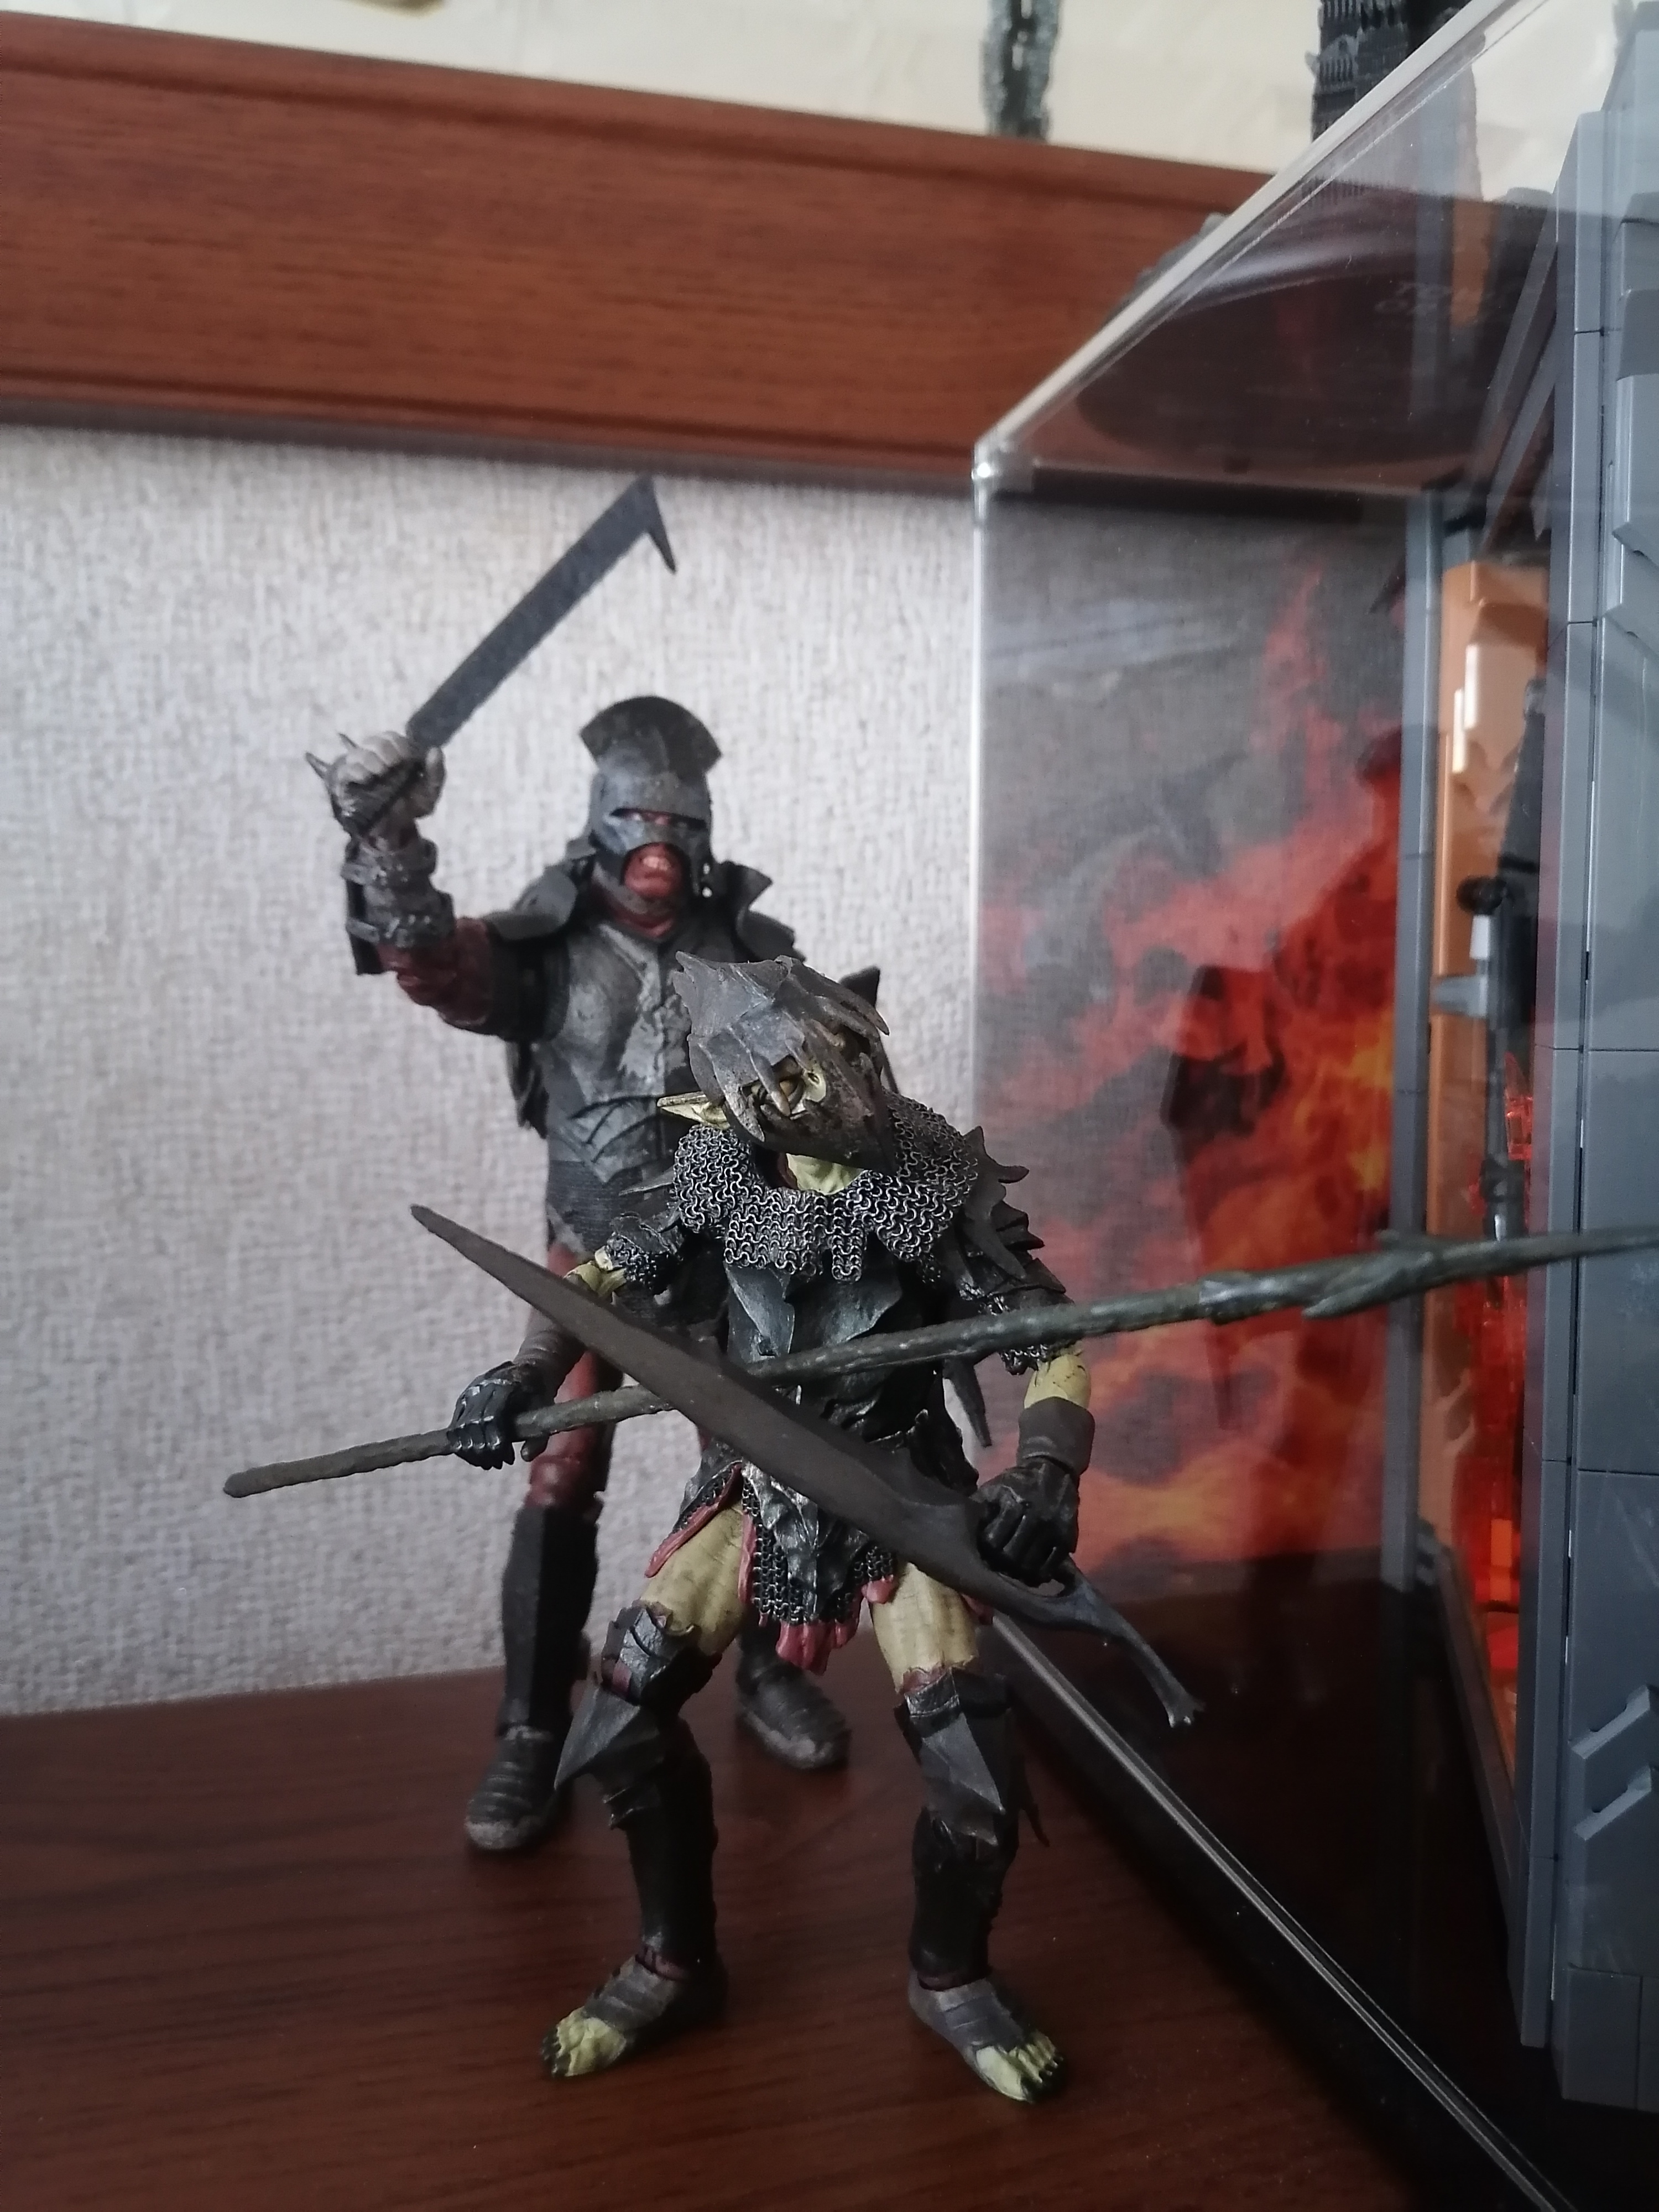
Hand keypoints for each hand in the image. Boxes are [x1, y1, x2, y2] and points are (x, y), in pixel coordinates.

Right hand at [309, 729, 443, 844]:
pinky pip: (345, 772)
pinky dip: (355, 771)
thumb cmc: (411, 804)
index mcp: (394, 754)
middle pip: (373, 742)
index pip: (391, 738)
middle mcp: (374, 757)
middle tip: (392, 763)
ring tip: (380, 771)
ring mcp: (358, 770)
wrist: (395, 829)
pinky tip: (366, 778)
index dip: (398, 744)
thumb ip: (436, 772)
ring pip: (357, 754)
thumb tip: (435, 750)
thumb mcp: (429, 792)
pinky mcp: (347, 784)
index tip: (406, 757)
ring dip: (369, 759)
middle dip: (384, 749)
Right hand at [448, 1361, 535, 1468]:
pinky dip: (462, 1445)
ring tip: (487, 1463)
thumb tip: (525, 1457)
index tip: (508, 1458)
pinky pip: (455, 1426)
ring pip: (460, 1428)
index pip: (492, 1419)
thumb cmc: (538, 1393)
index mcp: (506, 1386)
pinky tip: (475, 1456)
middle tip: (497, 1464)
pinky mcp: (462, 1399)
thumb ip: (540, 1435)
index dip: (497, 1443)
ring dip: (471, 1452)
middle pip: (473, 1426)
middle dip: (484, 1452)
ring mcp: (470, 1392)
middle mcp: (483, 1386)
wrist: (527, 1370)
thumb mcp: (545, 1411)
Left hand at [976, 1457, 1077, 1585]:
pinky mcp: (1068, 1537)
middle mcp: (1034, 1517)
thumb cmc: (1016, 1482)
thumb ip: (979, 1510)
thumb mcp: (993, 1488)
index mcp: (1013, 1504)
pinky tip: (1032, 1575)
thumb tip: (962, 1534)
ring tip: (1013, 1574)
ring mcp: (1053, 1529)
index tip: (983, 1555)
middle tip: (997, 1568)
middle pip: (1012, 1557)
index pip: (993, 1541)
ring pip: (1032, 1565)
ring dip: (1020, 1574)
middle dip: (1001, 1565)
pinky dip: (1041, 1574)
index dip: (985, 1552)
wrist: (1053, 1470)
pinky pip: (1053, 1565)